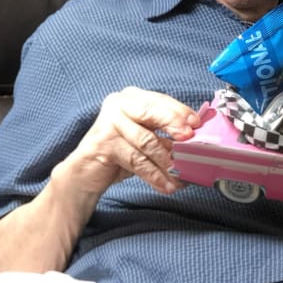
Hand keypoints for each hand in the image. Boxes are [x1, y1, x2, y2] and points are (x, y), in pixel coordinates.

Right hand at [52, 87, 200, 199]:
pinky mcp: (103, 143)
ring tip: (180, 175)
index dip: (180, 112)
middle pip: (152, 113)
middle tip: (190, 141)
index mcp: (132, 97)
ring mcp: (109, 122)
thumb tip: (195, 139)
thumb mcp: (146, 138)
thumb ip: (165, 133)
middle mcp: (118, 104)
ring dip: (167, 160)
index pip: (160, 100)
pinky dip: (154, 175)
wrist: (86, 173)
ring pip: (146, 140)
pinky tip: (166, 185)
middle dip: (174, 126)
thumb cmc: (120, 152)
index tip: (196, 124)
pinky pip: (136, 160)